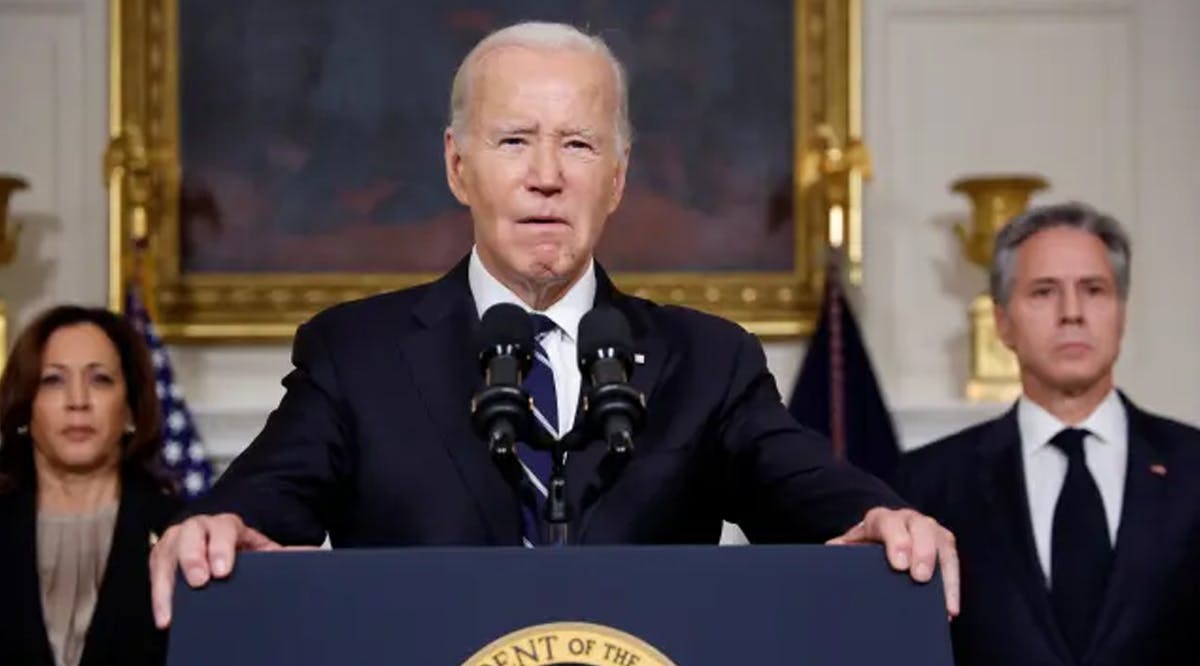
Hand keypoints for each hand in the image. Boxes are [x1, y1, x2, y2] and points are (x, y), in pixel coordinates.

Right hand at [149, 513, 280, 627]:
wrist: (220, 544)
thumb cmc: (241, 549)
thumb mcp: (262, 549)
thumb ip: (285, 552)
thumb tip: (313, 554)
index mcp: (227, 525)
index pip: (223, 529)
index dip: (221, 548)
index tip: (223, 571)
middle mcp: (198, 528)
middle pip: (190, 535)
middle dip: (193, 558)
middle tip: (200, 581)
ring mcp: (176, 541)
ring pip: (167, 553)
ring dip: (167, 581)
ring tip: (172, 610)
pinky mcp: (161, 558)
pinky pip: (155, 573)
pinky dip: (158, 596)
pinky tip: (165, 616)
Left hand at [827, 506, 959, 617]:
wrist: (885, 530)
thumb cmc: (867, 541)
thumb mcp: (853, 541)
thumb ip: (843, 547)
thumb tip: (832, 550)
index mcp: (882, 518)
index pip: (890, 524)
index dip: (897, 541)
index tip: (899, 565)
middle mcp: (909, 519)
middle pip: (922, 529)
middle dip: (922, 553)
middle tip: (919, 577)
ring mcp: (930, 529)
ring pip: (942, 543)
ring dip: (944, 573)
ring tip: (943, 602)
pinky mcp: (944, 543)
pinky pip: (953, 561)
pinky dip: (953, 585)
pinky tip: (949, 608)